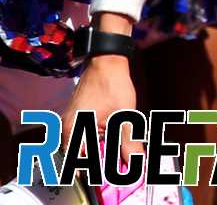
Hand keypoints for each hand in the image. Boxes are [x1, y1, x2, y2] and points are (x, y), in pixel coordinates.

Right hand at [64, 55, 139, 171]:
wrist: (107, 60)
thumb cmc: (112, 84)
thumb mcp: (124, 116)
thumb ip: (128, 142)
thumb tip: (135, 161)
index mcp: (72, 132)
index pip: (79, 163)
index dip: (96, 169)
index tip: (112, 170)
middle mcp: (66, 129)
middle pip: (82, 155)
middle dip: (101, 158)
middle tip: (120, 157)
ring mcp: (71, 122)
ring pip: (86, 144)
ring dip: (102, 146)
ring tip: (119, 143)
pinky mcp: (78, 116)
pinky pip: (86, 134)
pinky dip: (99, 137)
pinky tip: (114, 134)